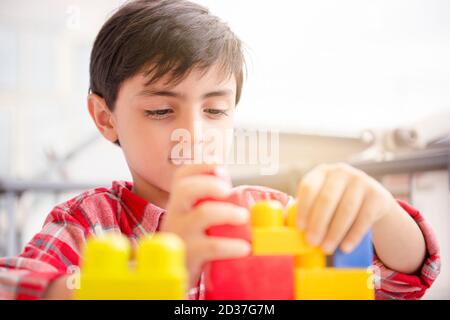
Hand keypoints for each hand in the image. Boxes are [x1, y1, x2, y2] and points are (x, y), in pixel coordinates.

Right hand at [160, 164, 250, 287]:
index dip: (201, 166)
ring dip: (227, 212)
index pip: (182, 176)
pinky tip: (244, 247)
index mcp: (178, 201)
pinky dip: (230, 245)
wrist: (172, 272)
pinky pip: (210, 247)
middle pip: (185, 189)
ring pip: (202, 214)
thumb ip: (210, 199)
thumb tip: (233, 183)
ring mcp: (181, 234)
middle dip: (210, 184)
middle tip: (228, 191)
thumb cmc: (192, 239)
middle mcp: (176, 213)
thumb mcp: (194, 216)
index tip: (221, 169)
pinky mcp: (189, 256)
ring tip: (244, 217)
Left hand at [295, 163, 399, 254]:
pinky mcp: (377, 195)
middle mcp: (341, 172)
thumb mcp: (322, 198)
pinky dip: (353, 235)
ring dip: (334, 232)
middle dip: (318, 223)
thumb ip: (308, 208)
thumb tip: (288, 226)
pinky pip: (364, 218)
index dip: (303, 208)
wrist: (372, 200)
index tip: (300, 228)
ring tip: (326, 248)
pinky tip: (345, 247)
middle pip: (327, 199)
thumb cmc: (338, 202)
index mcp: (322, 172)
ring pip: (346, 210)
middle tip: (312, 242)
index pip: (309, 187)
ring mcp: (361, 181)